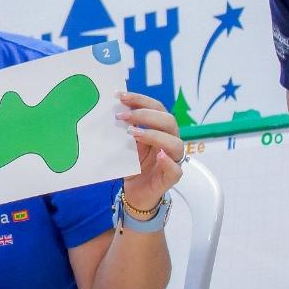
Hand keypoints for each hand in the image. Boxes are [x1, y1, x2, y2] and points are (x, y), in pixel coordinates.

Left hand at [115, 92, 183, 209]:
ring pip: (175, 143)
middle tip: (122, 116)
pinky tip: (159, 156)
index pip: (157, 108)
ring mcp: (173, 160)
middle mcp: (170, 141)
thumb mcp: (126, 144)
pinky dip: (168, 162)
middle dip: (145, 114)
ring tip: (132, 133)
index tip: (120, 96)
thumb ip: (125, 129)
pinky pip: (176, 169)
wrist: (135, 193)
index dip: (140, 100)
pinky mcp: (171, 178)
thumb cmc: (133, 165)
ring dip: (154, 135)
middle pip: (168, 121)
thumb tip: (112, 110)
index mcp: (160, 129)